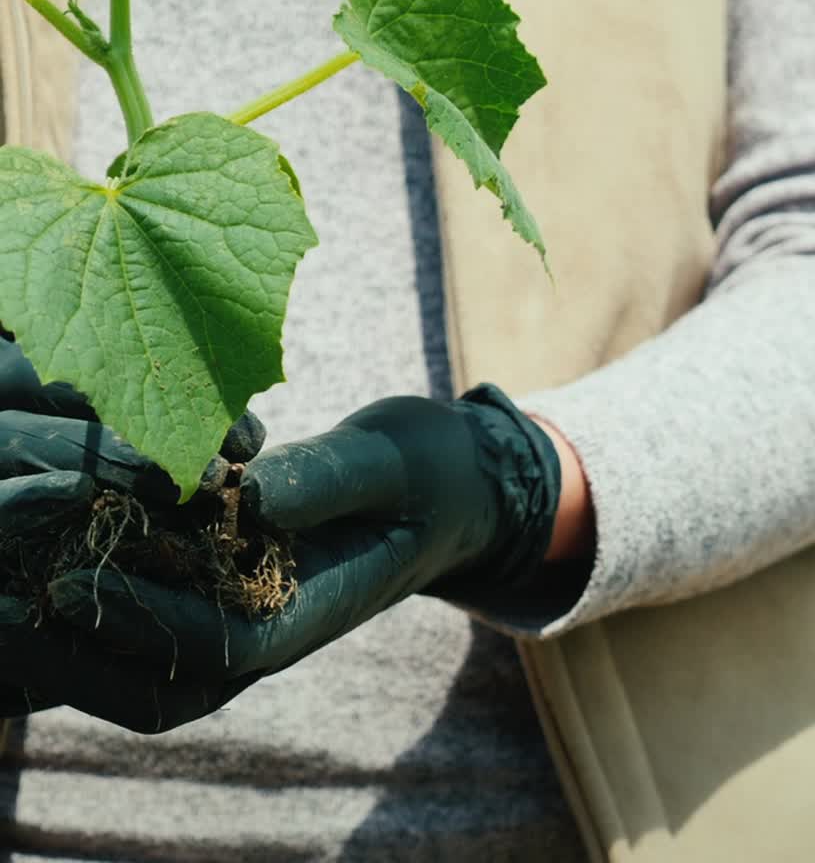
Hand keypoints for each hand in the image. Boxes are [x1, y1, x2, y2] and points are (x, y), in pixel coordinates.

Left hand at [1, 384, 563, 731]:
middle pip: (165, 678)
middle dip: (79, 653)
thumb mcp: (390, 459)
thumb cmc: (426, 472)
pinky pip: (152, 620)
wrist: (448, 491)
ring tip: (3, 593)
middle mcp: (276, 628)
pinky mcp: (228, 589)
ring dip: (71, 642)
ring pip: (146, 667)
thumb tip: (244, 496)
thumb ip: (325, 479)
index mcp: (321, 606)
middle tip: (4, 601)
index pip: (227, 643)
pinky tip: (45, 566)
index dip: (149, 622)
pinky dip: (94, 609)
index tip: (78, 580)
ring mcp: (248, 615)